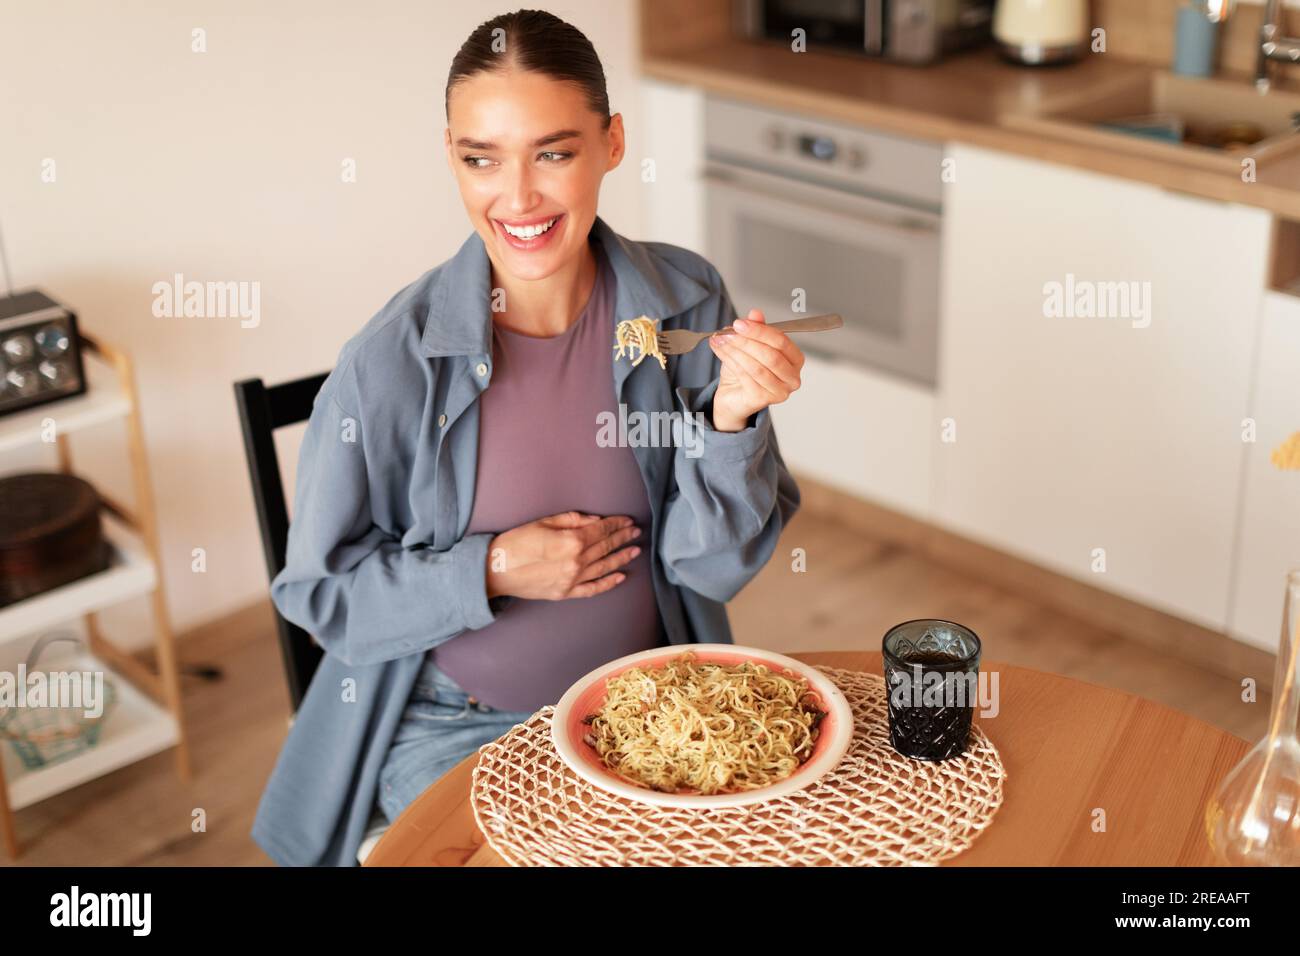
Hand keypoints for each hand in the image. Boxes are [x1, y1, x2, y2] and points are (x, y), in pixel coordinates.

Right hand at [485, 511, 642, 600]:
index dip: (616, 524)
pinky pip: (593, 589)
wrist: (496, 569)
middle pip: (605, 547)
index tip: (627, 521)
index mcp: (572, 541)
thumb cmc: (516, 542)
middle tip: (635, 533)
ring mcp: (572, 580)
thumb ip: (572, 520)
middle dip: (622, 538)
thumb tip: (594, 520)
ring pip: (604, 567)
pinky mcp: (565, 593)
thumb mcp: (543, 522)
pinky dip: (608, 583)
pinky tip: (620, 576)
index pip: (601, 530)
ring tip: (634, 551)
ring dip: (621, 558)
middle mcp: (576, 562)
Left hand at [708, 308, 803, 432]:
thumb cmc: (745, 370)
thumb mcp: (750, 344)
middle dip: (746, 341)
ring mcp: (780, 392)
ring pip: (756, 366)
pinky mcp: (763, 400)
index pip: (781, 341)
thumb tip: (756, 313)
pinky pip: (746, 377)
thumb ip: (756, 328)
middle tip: (727, 333)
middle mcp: (792, 378)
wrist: (733, 395)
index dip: (760, 331)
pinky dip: (730, 362)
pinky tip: (721, 352)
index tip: (740, 323)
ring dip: (735, 351)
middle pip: (770, 355)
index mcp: (795, 359)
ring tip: (720, 341)